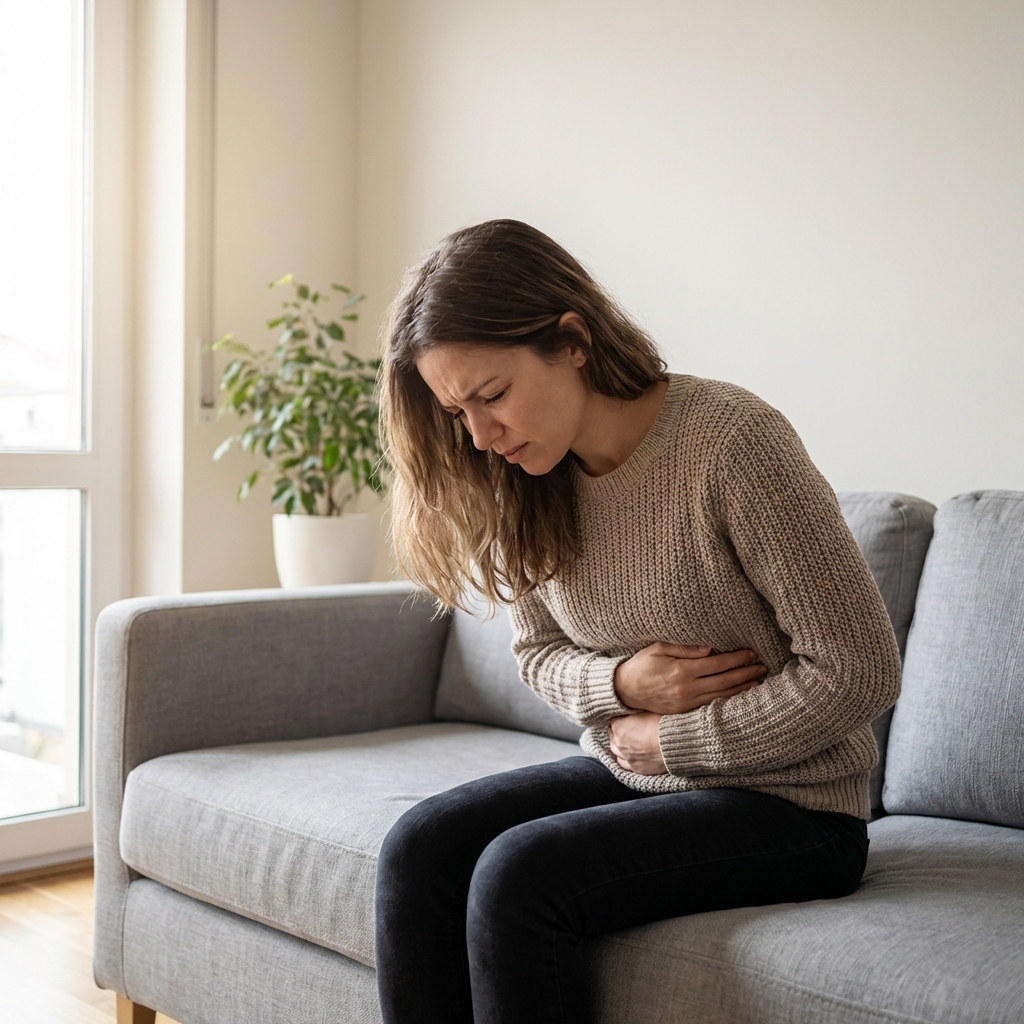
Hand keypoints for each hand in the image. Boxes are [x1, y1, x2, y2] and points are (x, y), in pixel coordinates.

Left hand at [608, 712, 666, 774]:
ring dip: (619, 745)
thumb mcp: (647, 709)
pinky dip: (625, 758)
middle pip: (612, 735)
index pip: (613, 720)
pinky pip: (623, 763)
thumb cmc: (663, 723)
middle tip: (628, 728)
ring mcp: (626, 756)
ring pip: (615, 750)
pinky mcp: (635, 767)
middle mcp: (619, 742)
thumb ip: (636, 710)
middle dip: (618, 731)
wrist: (675, 743)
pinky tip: (630, 754)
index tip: (627, 717)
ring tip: (627, 741)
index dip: (621, 718)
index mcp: (618, 725)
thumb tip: (634, 707)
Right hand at [614, 643, 765, 714]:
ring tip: (757, 681)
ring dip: (741, 689)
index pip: (718, 664)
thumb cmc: (640, 664)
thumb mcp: (658, 648)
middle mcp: (687, 689)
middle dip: (746, 673)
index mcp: (682, 671)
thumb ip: (685, 648)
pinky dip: (726, 700)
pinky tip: (737, 696)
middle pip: (724, 681)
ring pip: (721, 696)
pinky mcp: (683, 712)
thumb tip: (709, 649)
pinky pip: (710, 706)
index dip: (737, 659)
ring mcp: (686, 703)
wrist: (624, 690)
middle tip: (763, 667)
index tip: (751, 653)